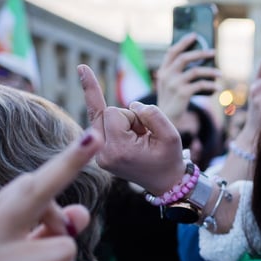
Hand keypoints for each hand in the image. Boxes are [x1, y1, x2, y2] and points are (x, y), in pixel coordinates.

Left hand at [79, 64, 184, 193]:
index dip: (133, 115)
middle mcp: (103, 155)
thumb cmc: (169, 158)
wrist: (165, 182)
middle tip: (142, 134)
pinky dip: (108, 118)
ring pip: (100, 117)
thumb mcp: (171, 135)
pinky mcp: (98, 154)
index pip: (113, 112)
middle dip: (125, 117)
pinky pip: (99, 124)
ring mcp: (98, 156)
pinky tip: (88, 78)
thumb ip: (152, 114)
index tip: (145, 131)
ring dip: (120, 122)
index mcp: (119, 150)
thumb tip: (132, 105)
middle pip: (102, 113)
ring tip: (138, 139)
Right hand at [155, 32, 219, 122]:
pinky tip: (217, 88)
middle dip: (200, 53)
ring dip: (210, 72)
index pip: (172, 52)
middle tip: (214, 52)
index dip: (183, 42)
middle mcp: (166, 75)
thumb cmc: (173, 100)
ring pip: (195, 71)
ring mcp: (173, 84)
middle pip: (185, 58)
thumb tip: (201, 60)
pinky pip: (200, 85)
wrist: (167, 120)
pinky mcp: (182, 93)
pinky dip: (211, 86)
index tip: (195, 35)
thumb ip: (180, 73)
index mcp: (163, 71)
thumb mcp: (172, 85)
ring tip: (220, 74)